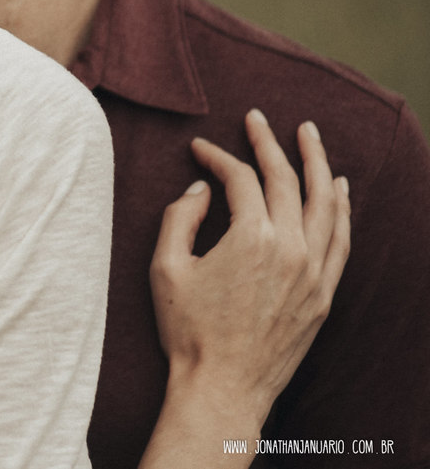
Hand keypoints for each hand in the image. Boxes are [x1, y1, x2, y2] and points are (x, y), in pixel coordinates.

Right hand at [149, 109, 350, 426]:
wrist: (222, 389)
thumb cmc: (188, 331)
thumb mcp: (166, 267)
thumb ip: (180, 217)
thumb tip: (199, 188)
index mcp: (252, 238)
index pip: (240, 179)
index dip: (217, 157)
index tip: (198, 149)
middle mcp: (292, 249)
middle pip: (287, 180)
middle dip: (271, 143)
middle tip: (258, 118)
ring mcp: (314, 273)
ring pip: (326, 204)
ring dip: (319, 164)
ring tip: (311, 136)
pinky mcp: (323, 295)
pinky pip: (341, 240)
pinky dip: (342, 209)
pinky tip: (339, 190)